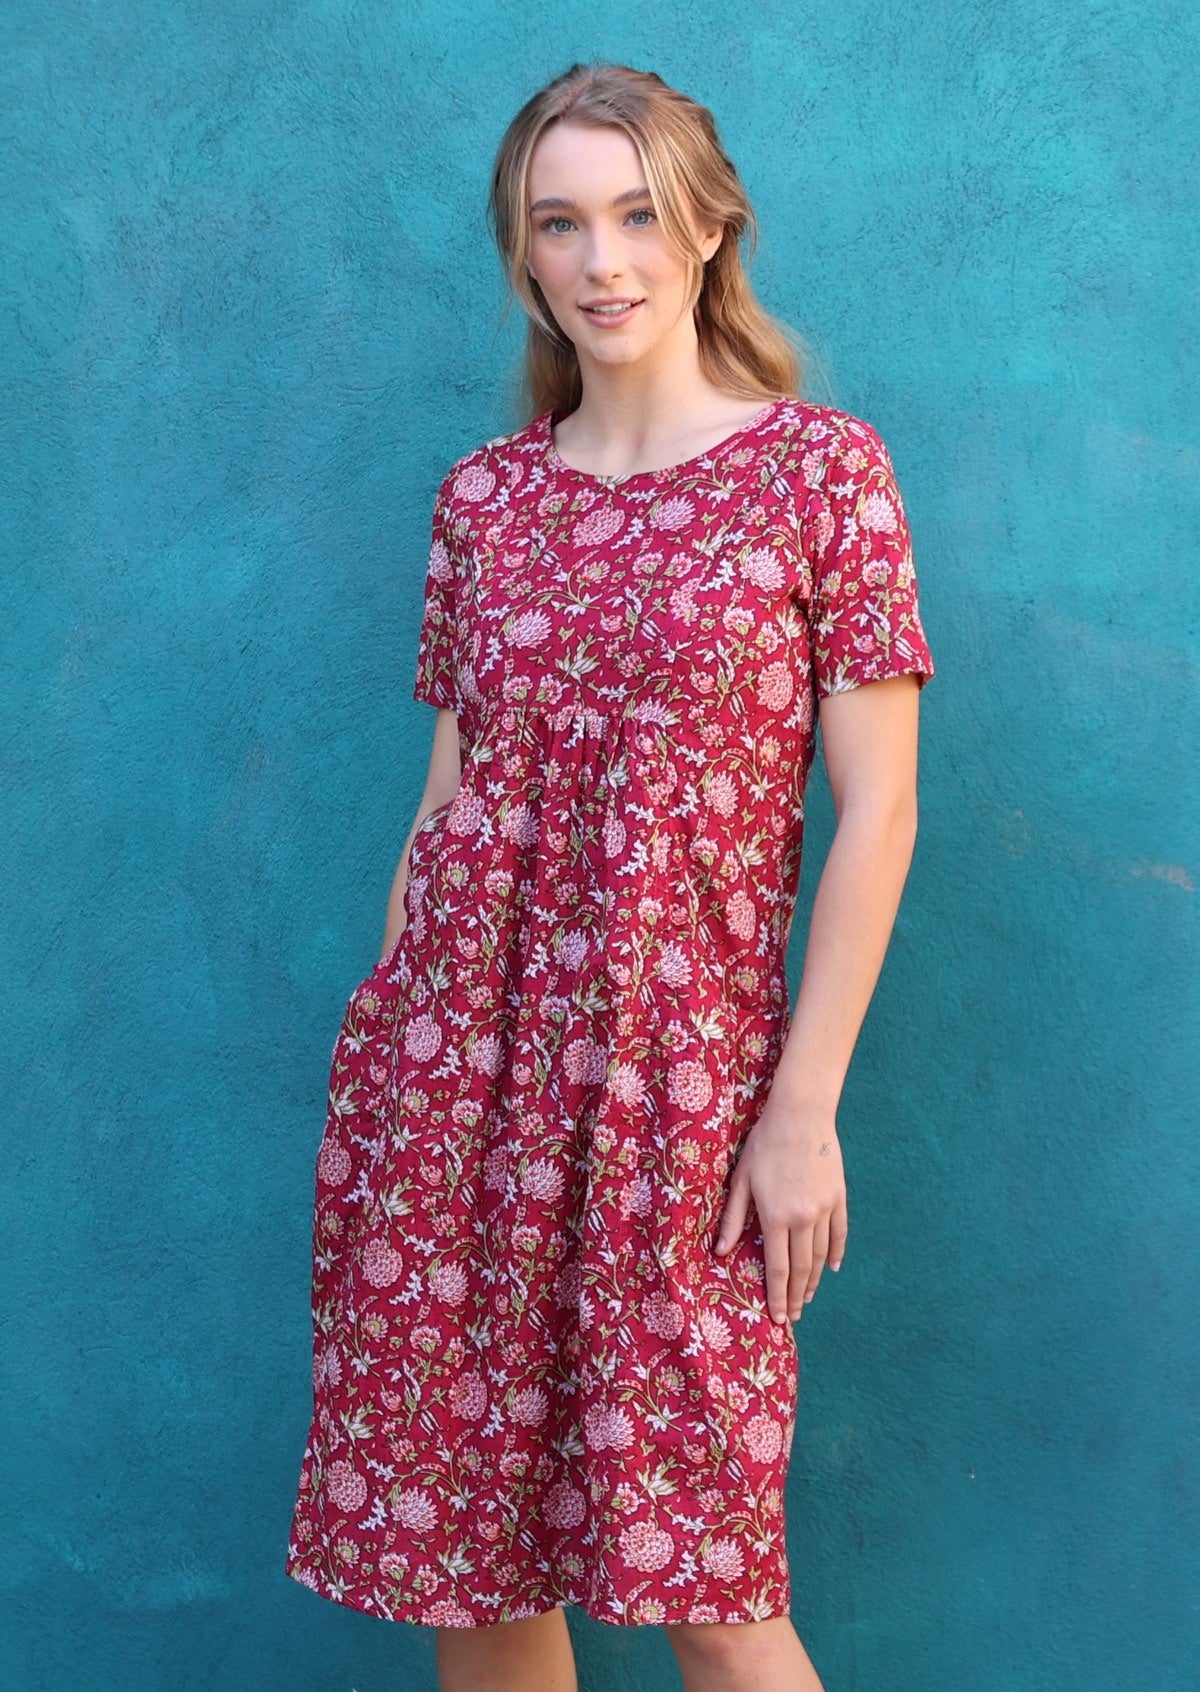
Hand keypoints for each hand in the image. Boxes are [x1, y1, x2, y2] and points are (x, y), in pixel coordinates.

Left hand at [712, 1094, 847, 1323]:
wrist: (801, 1114)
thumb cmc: (764, 1144)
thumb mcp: (741, 1179)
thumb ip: (734, 1219)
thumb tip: (721, 1253)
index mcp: (776, 1216)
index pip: (776, 1268)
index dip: (777, 1296)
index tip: (779, 1318)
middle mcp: (803, 1218)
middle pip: (801, 1268)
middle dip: (796, 1296)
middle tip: (794, 1316)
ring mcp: (825, 1208)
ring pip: (821, 1255)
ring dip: (813, 1280)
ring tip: (807, 1297)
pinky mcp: (839, 1196)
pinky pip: (840, 1233)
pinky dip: (836, 1253)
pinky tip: (831, 1268)